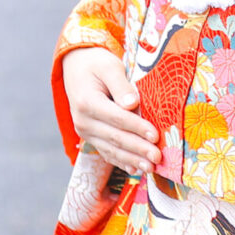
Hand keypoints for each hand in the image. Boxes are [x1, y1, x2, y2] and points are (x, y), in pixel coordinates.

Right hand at [62, 46, 159, 172]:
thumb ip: (120, 85)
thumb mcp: (109, 66)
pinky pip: (106, 152)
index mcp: (88, 102)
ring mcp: (85, 131)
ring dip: (132, 160)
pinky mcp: (90, 136)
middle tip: (158, 157)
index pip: (117, 118)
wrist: (76, 67)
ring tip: (151, 168)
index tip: (156, 135)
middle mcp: (83, 121)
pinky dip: (121, 162)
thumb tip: (132, 103)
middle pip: (115, 138)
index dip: (137, 127)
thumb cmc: (97, 64)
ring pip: (111, 149)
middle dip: (138, 149)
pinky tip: (135, 170)